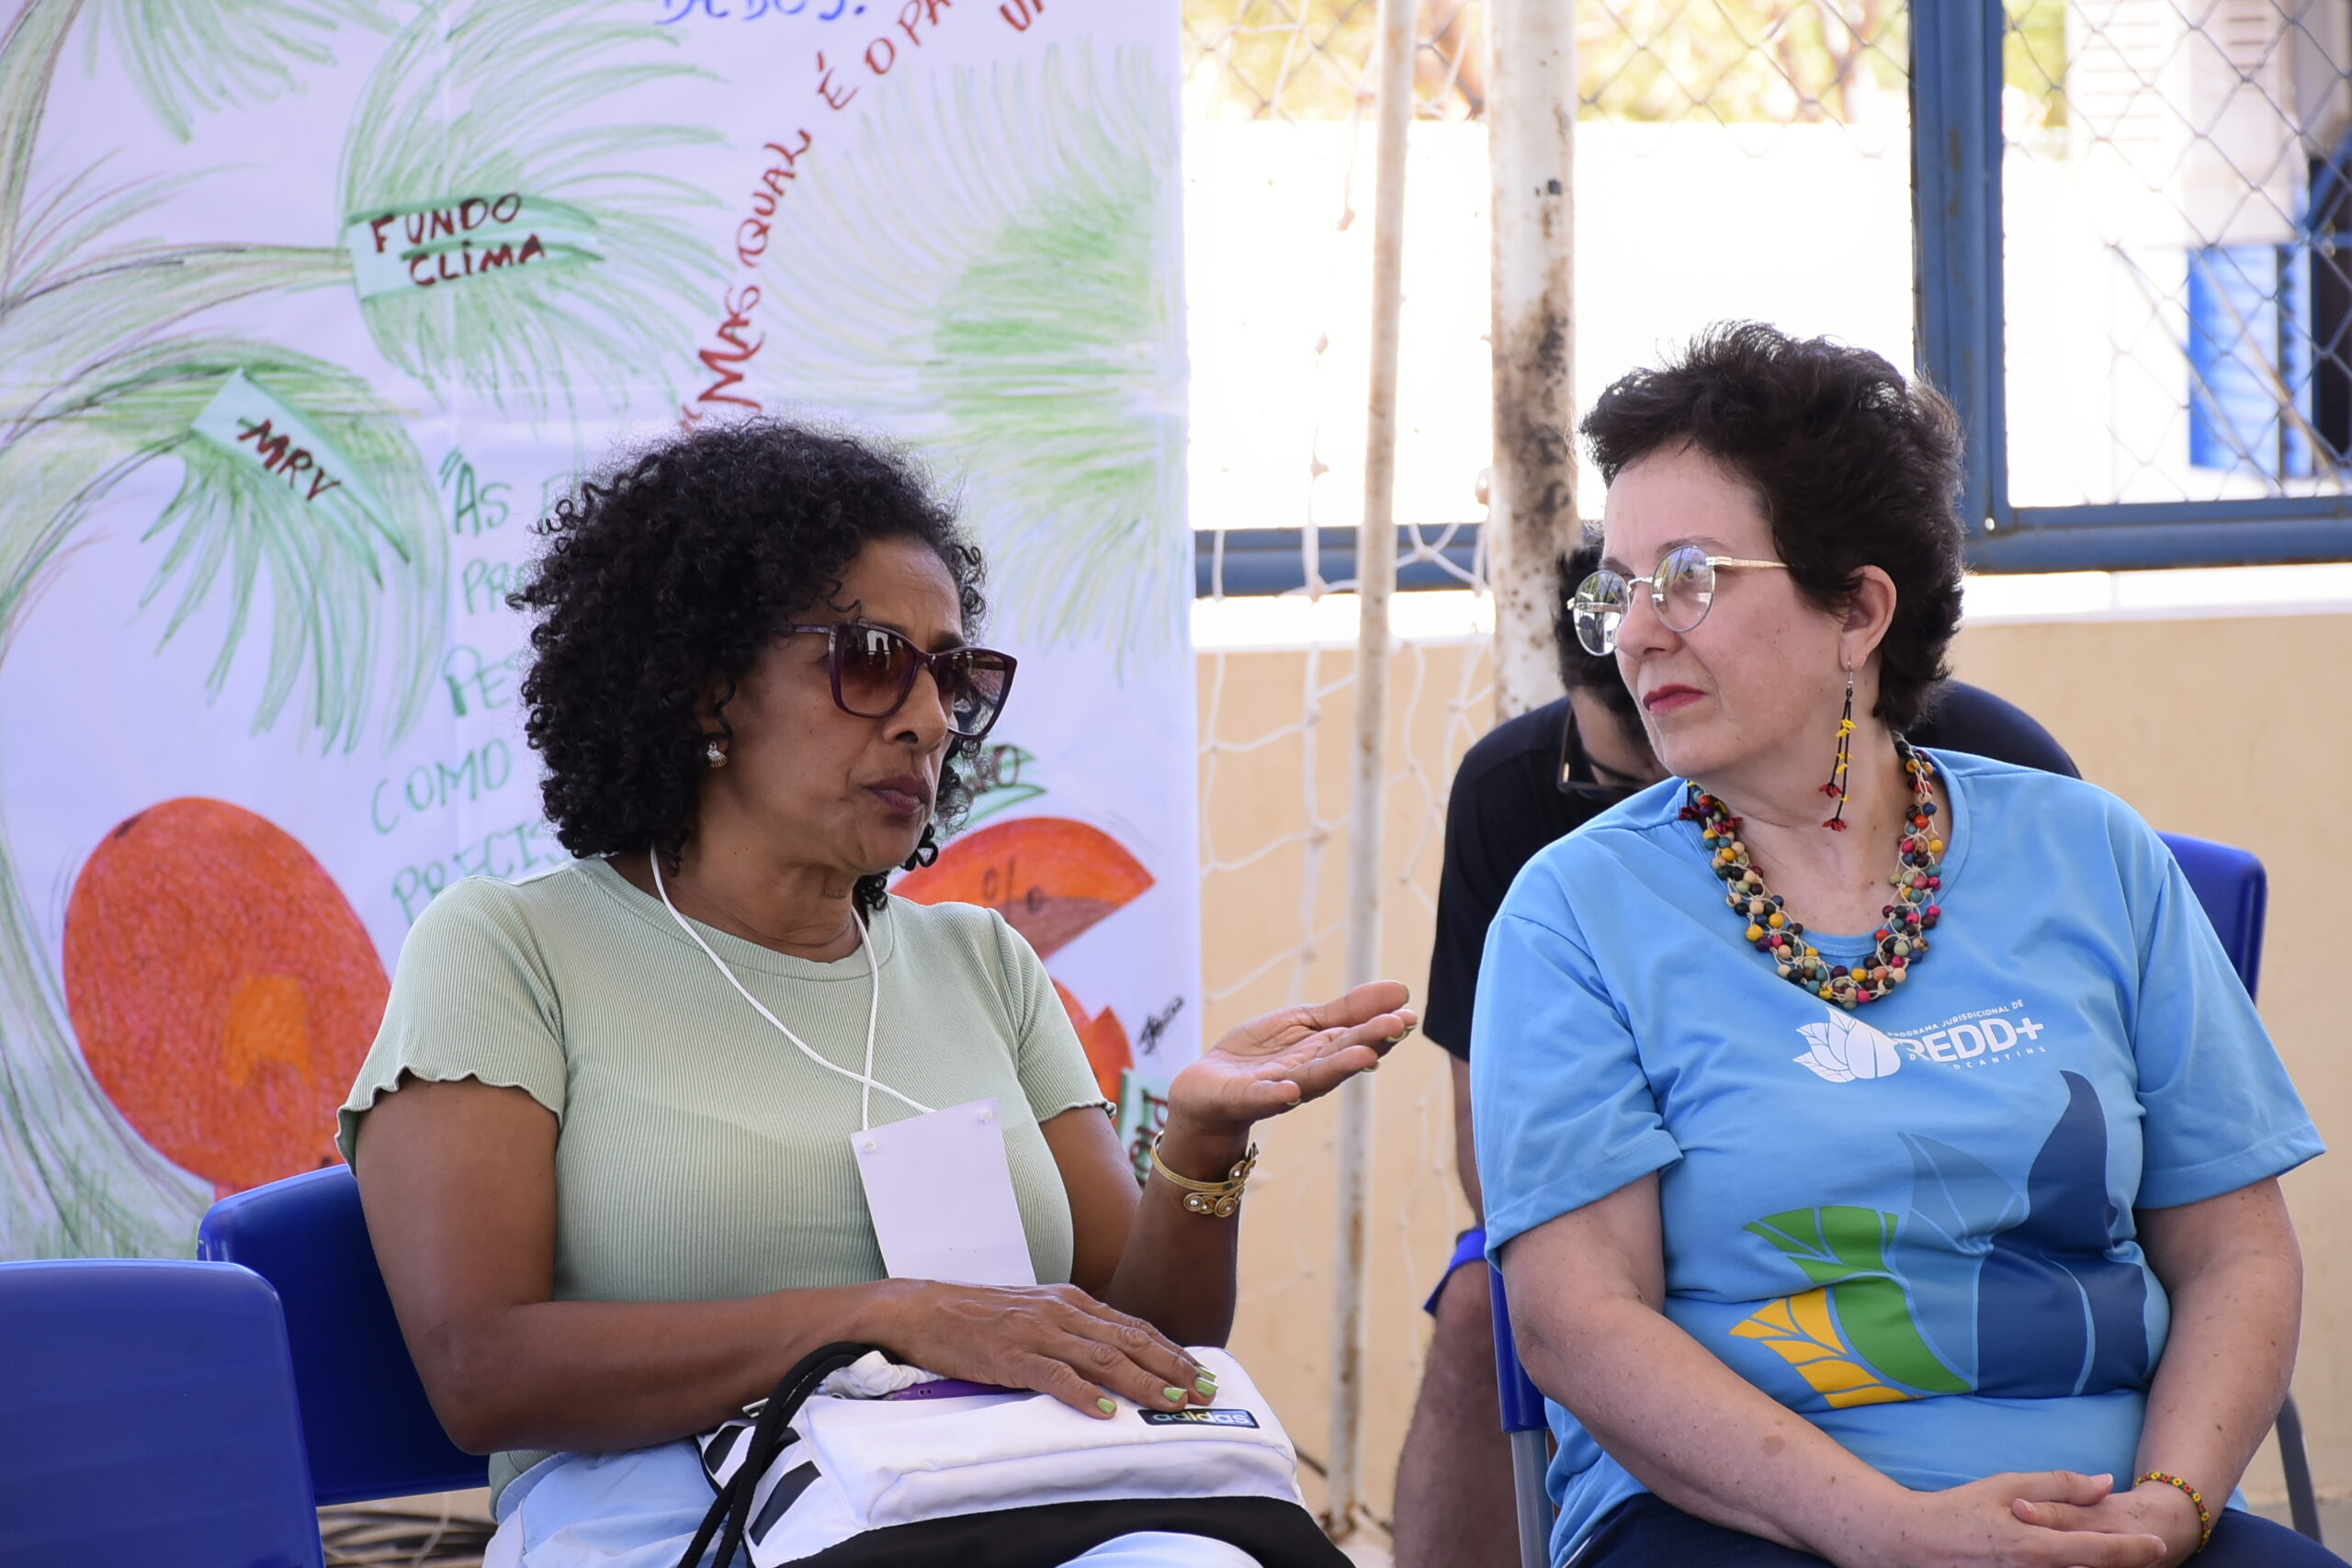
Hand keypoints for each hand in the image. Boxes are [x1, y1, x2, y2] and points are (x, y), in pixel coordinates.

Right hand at [871, 1278, 1215, 1419]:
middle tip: (1204, 1392)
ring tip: (1172, 1402)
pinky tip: (1105, 1410)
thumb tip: (1111, 1358)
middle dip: (1172, 1368)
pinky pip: (1054, 1376)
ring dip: (1143, 1382)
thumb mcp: (1035, 1313)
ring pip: (1102, 1358)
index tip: (1201, 1371)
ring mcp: (1037, 1332)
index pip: (1133, 1327)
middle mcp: (1062, 1311)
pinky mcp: (1011, 1354)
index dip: (1171, 1349)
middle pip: (1129, 1342)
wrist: (922, 1308)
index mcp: (1070, 1300)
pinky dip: (1083, 1393)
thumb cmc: (978, 1315)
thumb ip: (1072, 1330)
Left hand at [1165, 981, 1415, 1135]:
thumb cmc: (1259, 1056)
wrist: (1207, 1091)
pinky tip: (1290, 1089)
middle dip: (1369, 1041)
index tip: (1409, 1013)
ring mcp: (1278, 1088)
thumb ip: (1346, 1010)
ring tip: (1366, 1055)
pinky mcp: (1244, 1099)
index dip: (1382, 1026)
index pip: (1357, 1037)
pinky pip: (1263, 1098)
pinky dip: (1277, 1096)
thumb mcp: (1303, 1023)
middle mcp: (1308, 1073)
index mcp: (1323, 1052)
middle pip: (1342, 1056)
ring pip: (1312, 1078)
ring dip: (1339, 1068)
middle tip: (1398, 1025)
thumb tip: (1400, 989)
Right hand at [1847, 1472, 2167, 1567]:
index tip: (2159, 1546)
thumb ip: (2059, 1484)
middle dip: (2124, 1564)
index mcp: (2036, 1546)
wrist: (1911, 1545)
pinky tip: (2077, 1561)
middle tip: (2145, 1553)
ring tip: (2114, 1557)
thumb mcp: (2006, 1485)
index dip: (2135, 1550)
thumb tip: (2105, 1483)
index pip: (2100, 1552)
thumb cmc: (1958, 1510)